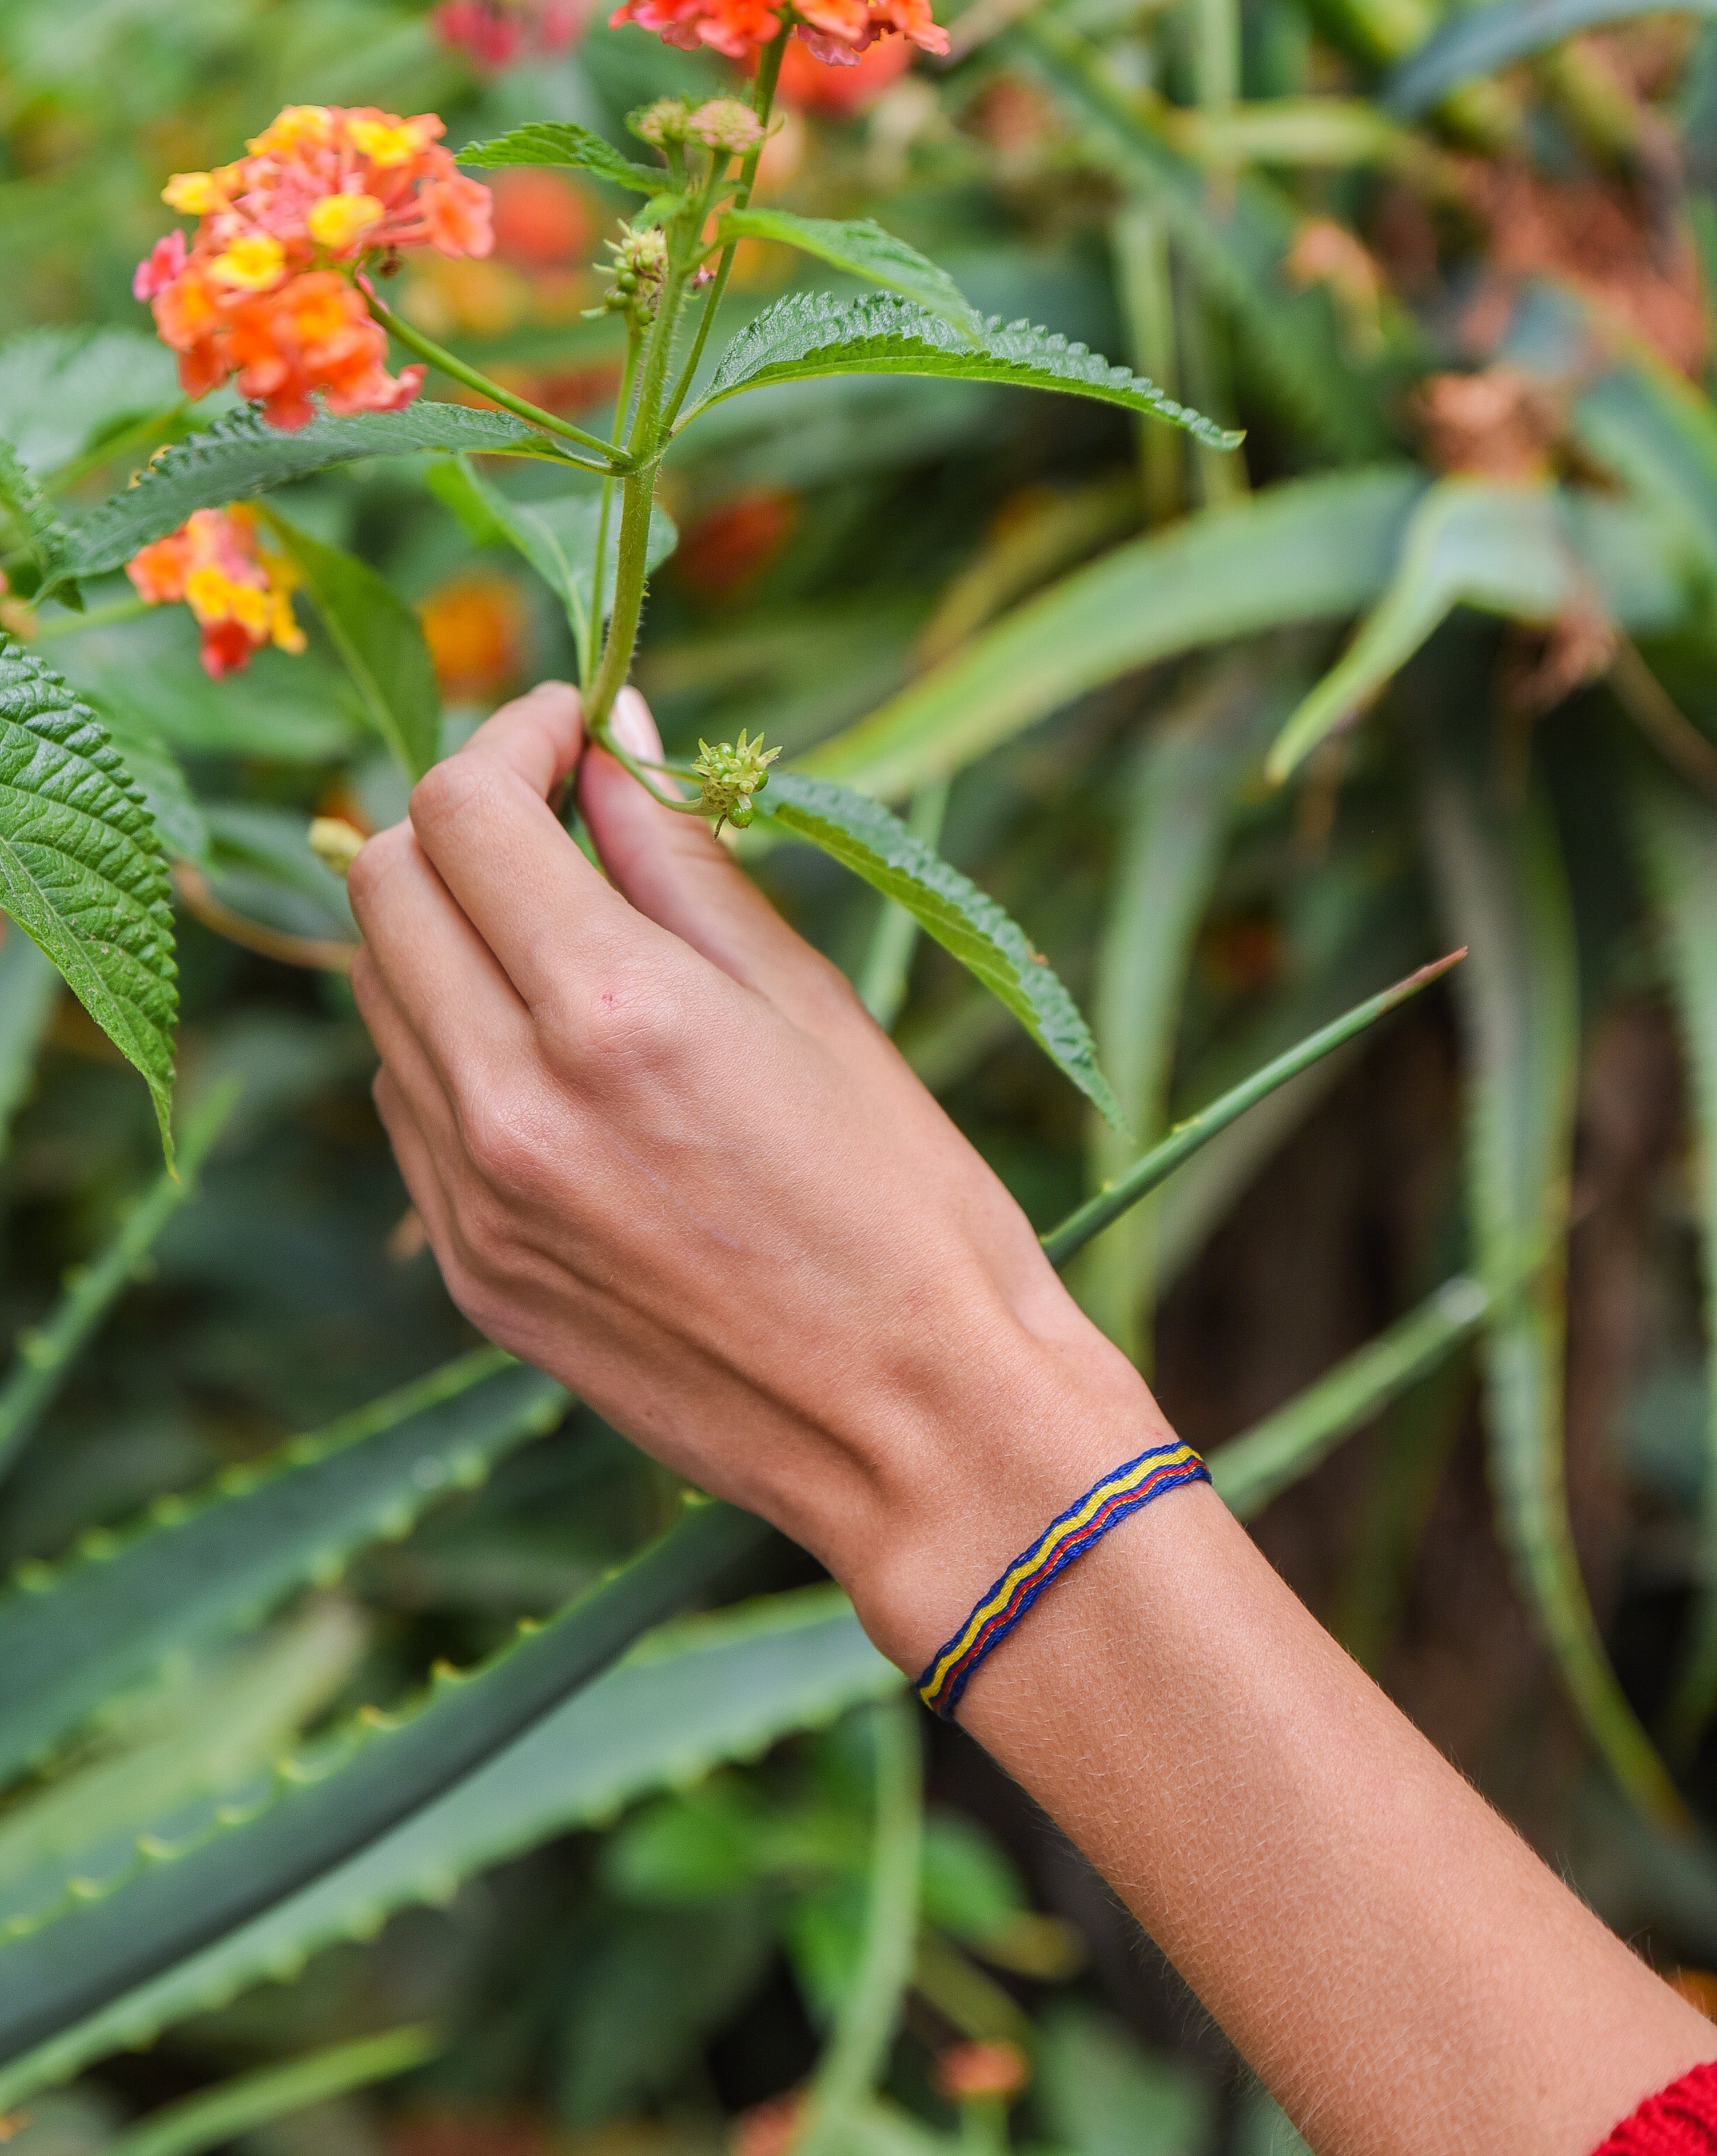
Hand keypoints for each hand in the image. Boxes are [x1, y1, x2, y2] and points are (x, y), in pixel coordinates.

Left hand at [347, 682, 1168, 1667]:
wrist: (917, 1428)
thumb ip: (682, 859)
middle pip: (386, 886)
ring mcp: (469, 1200)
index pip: (465, 810)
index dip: (511, 734)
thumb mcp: (811, 1004)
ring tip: (567, 937)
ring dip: (448, 929)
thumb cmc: (906, 1206)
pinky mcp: (470, 1272)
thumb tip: (615, 737)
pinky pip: (406, 1104)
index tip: (571, 727)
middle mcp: (506, 1104)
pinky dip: (453, 1040)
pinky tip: (558, 1055)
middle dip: (460, 817)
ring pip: (379, 996)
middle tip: (559, 813)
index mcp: (610, 1015)